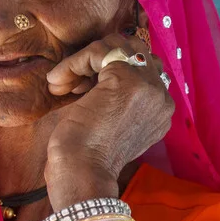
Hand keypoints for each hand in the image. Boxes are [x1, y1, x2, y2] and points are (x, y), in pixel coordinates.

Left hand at [44, 33, 173, 206]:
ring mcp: (148, 87)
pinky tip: (58, 83)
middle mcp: (161, 98)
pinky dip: (73, 63)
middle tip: (73, 84)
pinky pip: (99, 52)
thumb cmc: (86, 158)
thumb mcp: (108, 124)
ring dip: (83, 62)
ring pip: (117, 48)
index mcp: (160, 111)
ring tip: (62, 83)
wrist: (82, 173)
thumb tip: (96, 75)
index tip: (82, 92)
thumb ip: (116, 100)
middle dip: (99, 62)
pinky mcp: (126, 79)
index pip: (141, 71)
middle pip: (134, 53)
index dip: (107, 74)